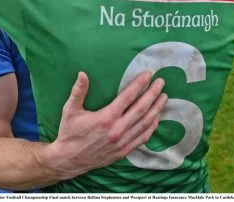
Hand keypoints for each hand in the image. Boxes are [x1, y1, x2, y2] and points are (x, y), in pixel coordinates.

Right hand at [42, 71, 166, 178]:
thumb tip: (82, 73)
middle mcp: (117, 130)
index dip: (139, 84)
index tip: (148, 74)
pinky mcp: (124, 151)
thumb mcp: (70, 110)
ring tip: (164, 97)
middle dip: (153, 94)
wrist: (69, 160)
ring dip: (157, 109)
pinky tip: (157, 117)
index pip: (128, 97)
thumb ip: (78, 91)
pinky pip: (143, 137)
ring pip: (145, 123)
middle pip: (141, 109)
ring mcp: (123, 142)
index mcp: (106, 118)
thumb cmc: (69, 132)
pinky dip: (152, 126)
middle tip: (161, 82)